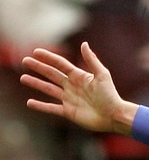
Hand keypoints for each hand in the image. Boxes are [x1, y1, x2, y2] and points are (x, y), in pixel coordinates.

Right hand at [20, 42, 137, 133]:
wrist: (114, 115)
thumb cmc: (111, 95)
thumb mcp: (102, 75)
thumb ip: (92, 60)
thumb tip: (84, 44)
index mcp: (79, 77)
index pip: (60, 64)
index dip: (49, 58)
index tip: (36, 51)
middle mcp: (72, 86)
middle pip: (52, 75)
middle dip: (38, 68)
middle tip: (25, 60)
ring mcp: (69, 99)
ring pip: (48, 89)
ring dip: (36, 84)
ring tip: (23, 78)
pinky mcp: (68, 112)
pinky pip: (51, 108)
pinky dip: (40, 106)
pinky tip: (30, 102)